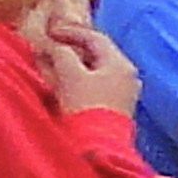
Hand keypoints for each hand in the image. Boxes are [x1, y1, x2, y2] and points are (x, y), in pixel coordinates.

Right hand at [27, 0, 141, 117]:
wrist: (98, 145)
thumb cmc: (85, 106)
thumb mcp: (70, 75)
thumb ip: (62, 54)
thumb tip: (54, 46)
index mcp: (120, 64)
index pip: (96, 38)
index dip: (71, 32)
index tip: (51, 32)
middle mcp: (127, 76)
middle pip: (98, 53)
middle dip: (73, 47)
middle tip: (52, 44)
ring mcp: (123, 92)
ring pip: (96, 69)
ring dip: (75, 63)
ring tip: (54, 62)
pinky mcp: (115, 107)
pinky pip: (96, 84)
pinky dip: (79, 77)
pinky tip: (65, 81)